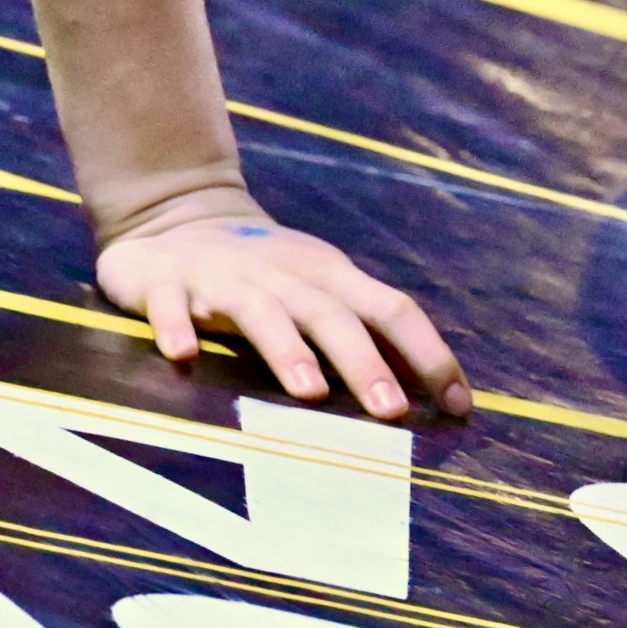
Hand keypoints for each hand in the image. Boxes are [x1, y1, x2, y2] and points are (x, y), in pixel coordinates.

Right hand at [96, 214, 471, 421]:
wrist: (176, 214)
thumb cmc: (267, 272)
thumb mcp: (321, 292)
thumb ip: (367, 334)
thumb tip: (430, 390)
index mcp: (330, 277)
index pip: (393, 310)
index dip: (429, 354)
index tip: (460, 405)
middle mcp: (285, 276)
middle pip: (333, 316)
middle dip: (365, 363)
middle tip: (392, 412)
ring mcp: (225, 278)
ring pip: (262, 313)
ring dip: (287, 350)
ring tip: (310, 393)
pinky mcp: (166, 283)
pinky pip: (169, 306)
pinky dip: (176, 328)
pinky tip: (183, 356)